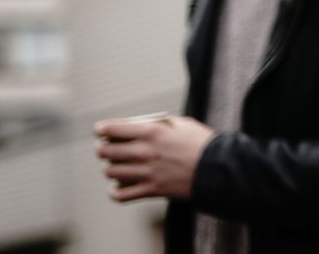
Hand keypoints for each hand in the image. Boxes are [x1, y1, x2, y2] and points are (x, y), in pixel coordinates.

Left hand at [94, 115, 214, 201]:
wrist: (219, 169)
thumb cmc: (203, 143)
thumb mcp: (183, 124)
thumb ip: (159, 124)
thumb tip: (141, 126)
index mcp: (152, 131)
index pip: (112, 129)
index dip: (102, 129)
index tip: (100, 131)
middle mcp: (144, 151)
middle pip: (105, 151)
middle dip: (103, 149)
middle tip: (107, 149)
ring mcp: (146, 172)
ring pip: (110, 172)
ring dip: (111, 169)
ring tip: (118, 167)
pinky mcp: (151, 190)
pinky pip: (119, 195)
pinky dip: (115, 192)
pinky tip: (118, 187)